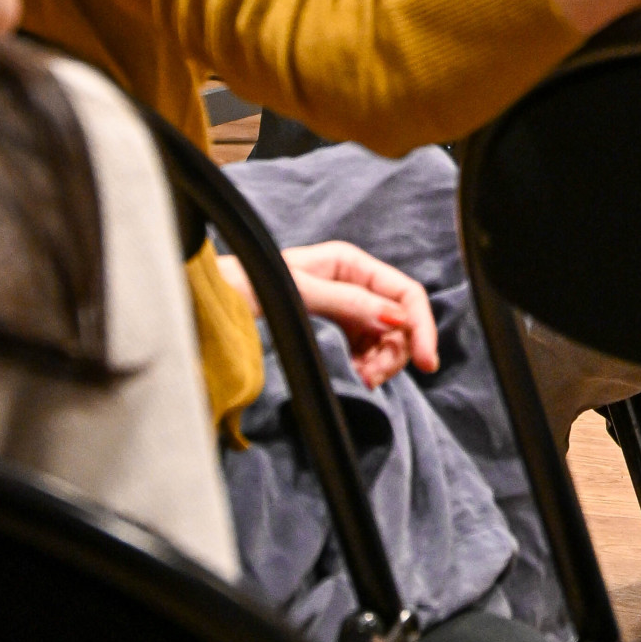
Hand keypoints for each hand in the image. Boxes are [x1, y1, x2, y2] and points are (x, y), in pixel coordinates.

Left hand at [216, 241, 438, 388]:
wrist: (213, 301)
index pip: (404, 292)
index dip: (421, 326)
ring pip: (386, 336)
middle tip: (374, 378)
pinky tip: (358, 375)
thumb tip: (396, 317)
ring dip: (383, 361)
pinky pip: (366, 347)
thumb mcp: (298, 292)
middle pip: (400, 318)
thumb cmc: (247, 286)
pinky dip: (368, 364)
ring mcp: (345, 305)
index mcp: (349, 263)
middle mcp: (353, 281)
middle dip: (397, 350)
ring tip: (362, 379)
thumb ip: (347, 302)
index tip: (427, 363)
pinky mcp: (335, 327)